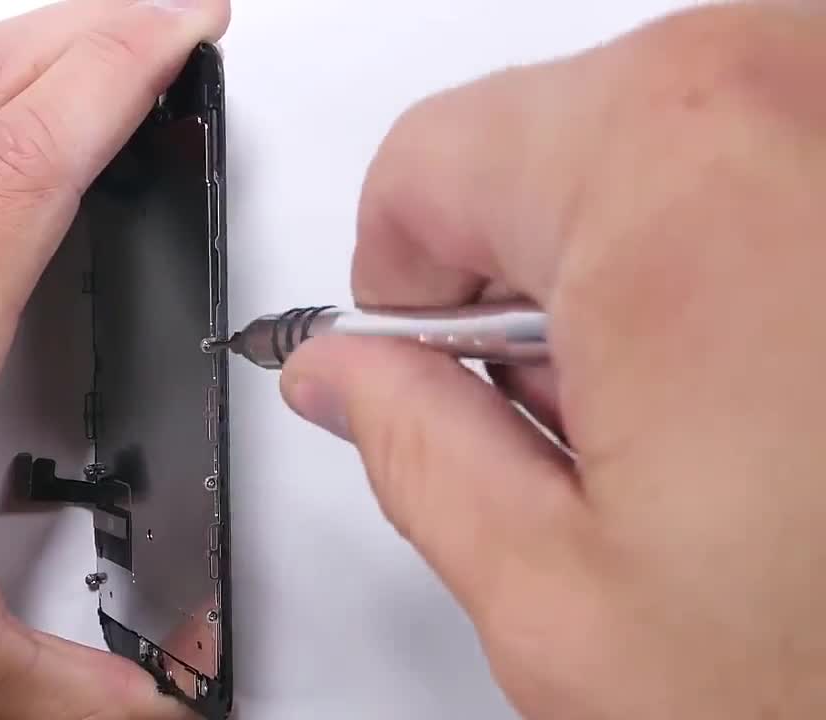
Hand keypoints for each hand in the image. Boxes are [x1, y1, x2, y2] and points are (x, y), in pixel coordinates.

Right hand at [283, 4, 825, 717]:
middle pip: (553, 139)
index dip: (402, 282)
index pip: (426, 160)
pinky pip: (788, 164)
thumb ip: (416, 450)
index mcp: (673, 167)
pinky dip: (759, 259)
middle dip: (534, 280)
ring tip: (732, 426)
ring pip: (675, 147)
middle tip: (603, 425)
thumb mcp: (566, 596)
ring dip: (653, 274)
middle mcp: (810, 86)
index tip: (442, 360)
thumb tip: (348, 377)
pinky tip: (802, 391)